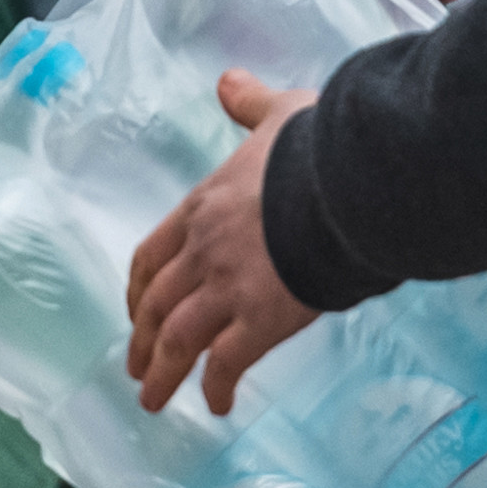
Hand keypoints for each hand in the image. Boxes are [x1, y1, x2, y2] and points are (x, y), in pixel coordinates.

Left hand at [127, 73, 322, 413]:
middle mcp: (204, 252)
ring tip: (154, 401)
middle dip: (142, 340)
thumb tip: (229, 82)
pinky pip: (226, 363)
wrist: (349, 184)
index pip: (151, 255)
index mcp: (202, 207)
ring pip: (178, 340)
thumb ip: (250, 103)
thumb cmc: (318, 148)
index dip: (139, 289)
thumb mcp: (280, 113)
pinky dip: (217, 387)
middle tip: (137, 369)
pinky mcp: (261, 321)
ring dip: (163, 374)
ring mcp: (229, 289)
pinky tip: (220, 405)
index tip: (136, 310)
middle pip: (157, 304)